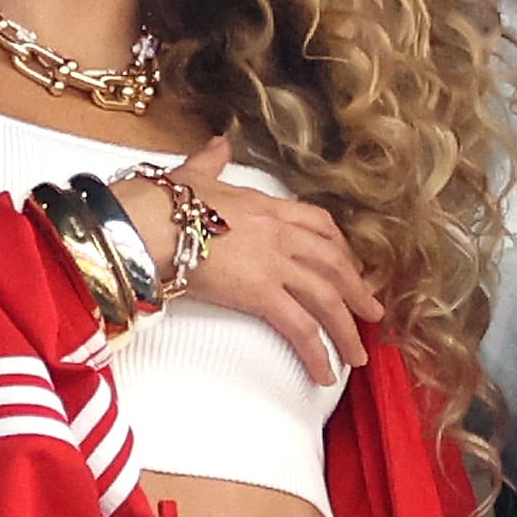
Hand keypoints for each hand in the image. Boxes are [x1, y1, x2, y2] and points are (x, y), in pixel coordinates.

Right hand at [140, 137, 382, 382]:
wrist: (145, 222)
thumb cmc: (160, 201)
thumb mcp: (192, 174)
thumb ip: (211, 160)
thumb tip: (218, 143)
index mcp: (266, 205)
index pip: (319, 224)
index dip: (340, 247)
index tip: (348, 266)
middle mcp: (280, 233)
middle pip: (334, 264)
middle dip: (357, 292)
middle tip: (371, 316)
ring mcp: (274, 263)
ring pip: (327, 299)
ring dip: (347, 330)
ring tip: (357, 356)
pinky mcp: (261, 293)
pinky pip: (301, 328)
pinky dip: (318, 353)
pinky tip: (324, 374)